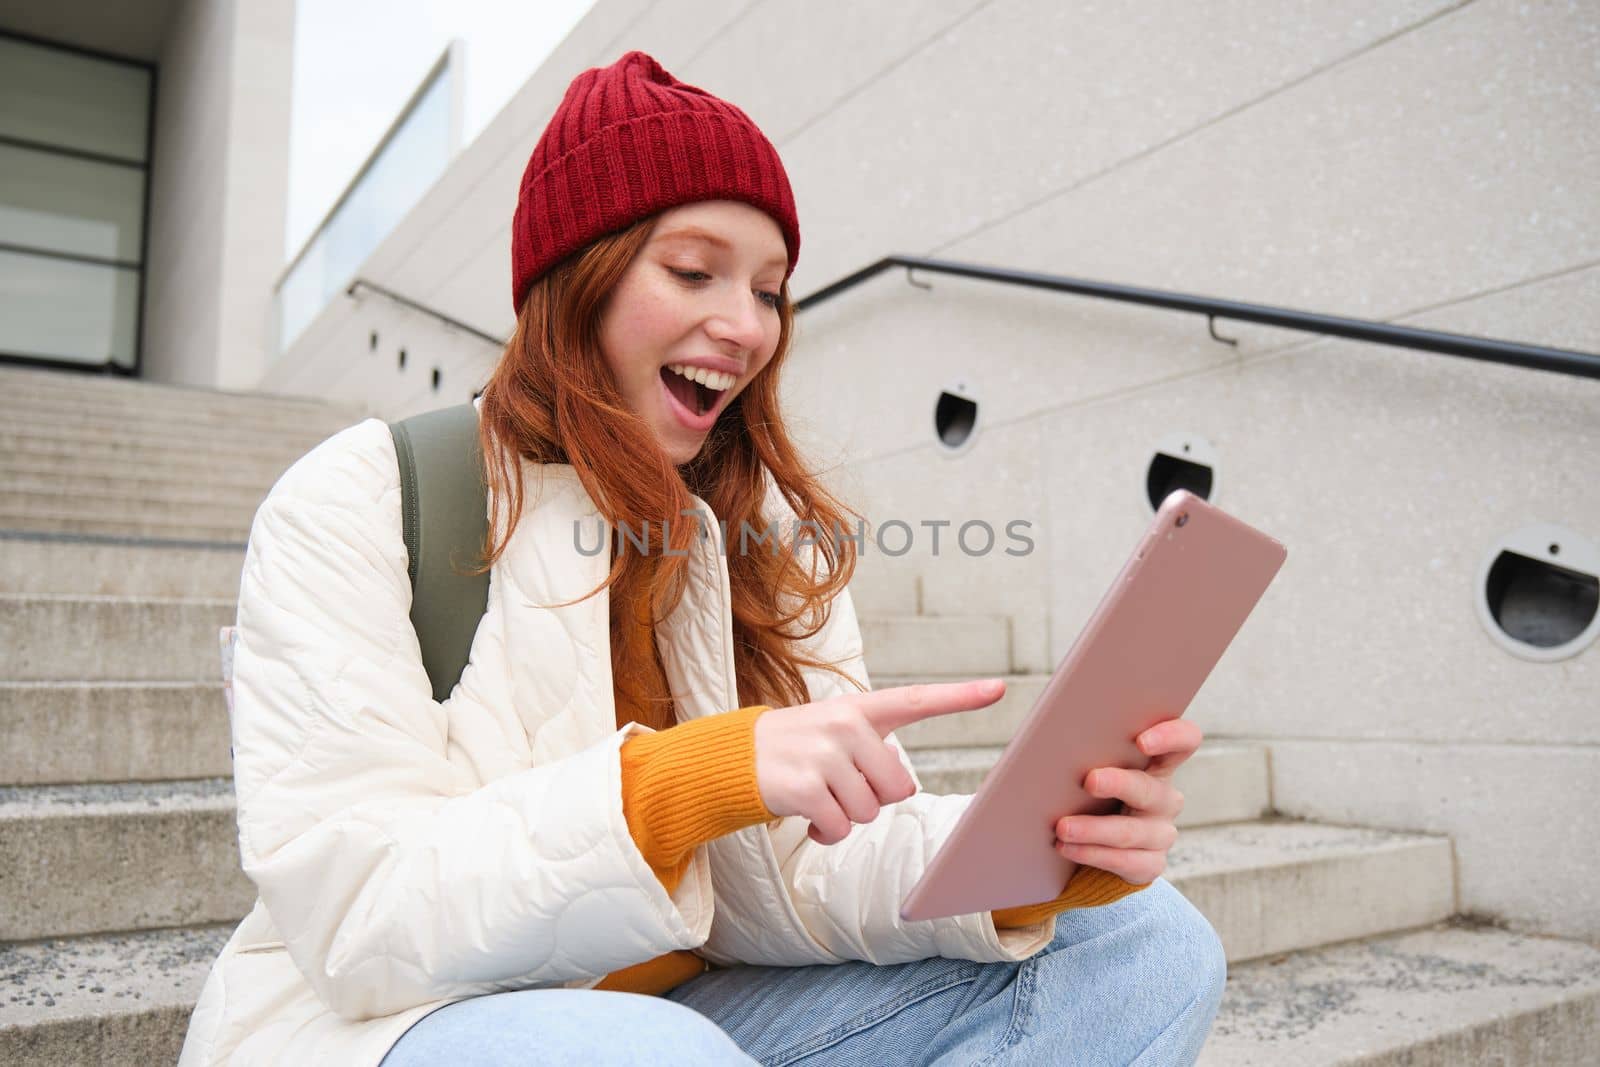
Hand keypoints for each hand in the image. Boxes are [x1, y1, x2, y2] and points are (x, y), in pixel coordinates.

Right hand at [756, 678, 1005, 845]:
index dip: (959, 697)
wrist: (734, 759)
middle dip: (873, 799)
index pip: (916, 700)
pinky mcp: (806, 786)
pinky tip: (809, 817)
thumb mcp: (835, 735)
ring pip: (869, 812)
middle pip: (898, 787)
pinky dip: (827, 833)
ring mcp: (824, 755)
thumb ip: (872, 751)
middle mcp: (845, 725)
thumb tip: (900, 788)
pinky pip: (840, 828)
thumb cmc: (797, 751)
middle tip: (840, 786)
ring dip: (846, 817)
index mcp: (859, 709)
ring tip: (820, 797)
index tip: (998, 688)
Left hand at [1052, 718, 1201, 884]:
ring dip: (1093, 829)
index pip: (1185, 740)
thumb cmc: (1092, 792)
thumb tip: (1057, 742)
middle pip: (1149, 789)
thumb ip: (1091, 752)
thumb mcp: (1096, 767)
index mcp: (1158, 763)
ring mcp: (1162, 833)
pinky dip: (1092, 854)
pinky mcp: (1151, 864)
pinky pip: (1125, 861)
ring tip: (1062, 828)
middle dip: (1119, 784)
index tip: (1141, 741)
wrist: (1096, 842)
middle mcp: (1165, 798)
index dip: (1172, 737)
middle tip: (1090, 781)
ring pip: (1131, 832)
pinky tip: (1067, 847)